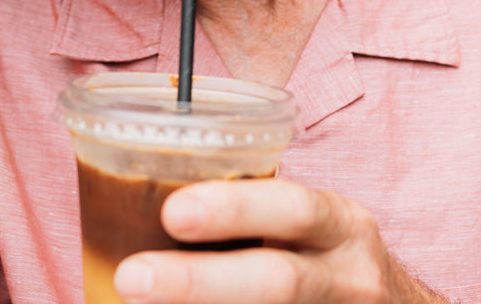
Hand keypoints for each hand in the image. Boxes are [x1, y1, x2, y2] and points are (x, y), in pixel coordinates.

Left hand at [111, 179, 446, 303]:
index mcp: (340, 224)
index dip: (233, 209)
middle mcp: (349, 276)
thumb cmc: (326, 255)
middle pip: (276, 281)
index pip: (291, 208)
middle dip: (198, 281)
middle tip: (131, 277)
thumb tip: (142, 199)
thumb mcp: (308, 224)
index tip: (171, 211)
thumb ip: (249, 211)